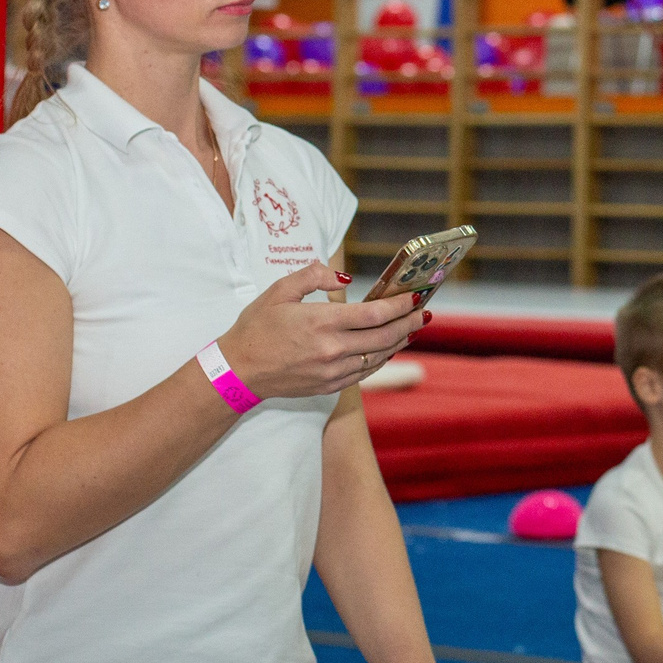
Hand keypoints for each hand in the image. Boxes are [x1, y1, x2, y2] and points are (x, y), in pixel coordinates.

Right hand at [216, 261, 427, 402]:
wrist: (238, 370)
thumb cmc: (256, 327)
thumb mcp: (280, 291)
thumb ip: (313, 276)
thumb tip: (344, 277)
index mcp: (322, 322)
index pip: (375, 314)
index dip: (400, 305)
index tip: (415, 296)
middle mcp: (332, 350)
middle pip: (384, 336)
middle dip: (409, 323)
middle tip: (424, 313)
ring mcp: (332, 372)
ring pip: (378, 356)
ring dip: (399, 342)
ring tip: (412, 329)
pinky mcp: (329, 386)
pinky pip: (365, 372)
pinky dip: (381, 358)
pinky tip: (388, 348)